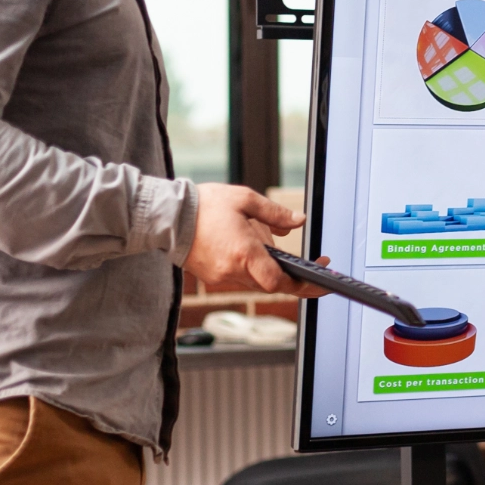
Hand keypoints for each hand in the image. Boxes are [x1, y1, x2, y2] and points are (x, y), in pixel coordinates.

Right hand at [183, 185, 325, 296]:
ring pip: (256, 281)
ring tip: (265, 239)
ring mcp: (220, 277)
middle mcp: (232, 271)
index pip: (278, 282)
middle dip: (291, 275)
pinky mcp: (212, 277)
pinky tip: (249, 245)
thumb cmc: (203, 205)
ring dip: (269, 268)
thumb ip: (275, 213)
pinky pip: (240, 277)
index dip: (301, 284)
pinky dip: (252, 267)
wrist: (165, 216)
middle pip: (271, 284)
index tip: (319, 280)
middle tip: (311, 265)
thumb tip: (299, 221)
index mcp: (244, 253)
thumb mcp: (245, 199)